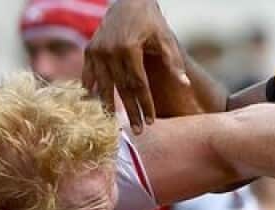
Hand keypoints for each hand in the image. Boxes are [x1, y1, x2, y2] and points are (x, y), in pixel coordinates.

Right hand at [85, 0, 187, 132]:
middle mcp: (110, 51)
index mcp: (129, 49)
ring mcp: (97, 51)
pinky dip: (93, 88)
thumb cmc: (150, 20)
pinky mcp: (89, 49)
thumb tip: (185, 85)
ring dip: (110, 105)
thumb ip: (173, 61)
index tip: (151, 121)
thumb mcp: (165, 37)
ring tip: (114, 122)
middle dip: (132, 111)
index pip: (139, 84)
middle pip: (122, 89)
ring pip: (104, 85)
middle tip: (139, 131)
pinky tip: (97, 100)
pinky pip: (89, 74)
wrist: (128, 0)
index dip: (145, 104)